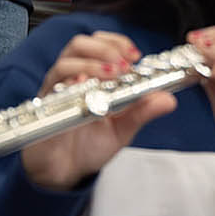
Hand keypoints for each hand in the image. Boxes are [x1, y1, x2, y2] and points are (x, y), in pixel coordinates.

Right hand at [20, 32, 175, 190]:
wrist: (65, 172)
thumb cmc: (91, 146)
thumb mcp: (123, 128)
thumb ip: (143, 111)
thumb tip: (169, 100)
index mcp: (94, 77)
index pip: (102, 43)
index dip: (118, 43)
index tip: (135, 55)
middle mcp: (74, 78)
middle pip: (81, 44)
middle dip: (104, 48)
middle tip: (123, 65)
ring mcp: (58, 90)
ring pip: (66, 60)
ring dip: (91, 62)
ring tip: (110, 75)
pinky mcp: (46, 106)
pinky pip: (52, 86)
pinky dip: (70, 82)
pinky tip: (84, 86)